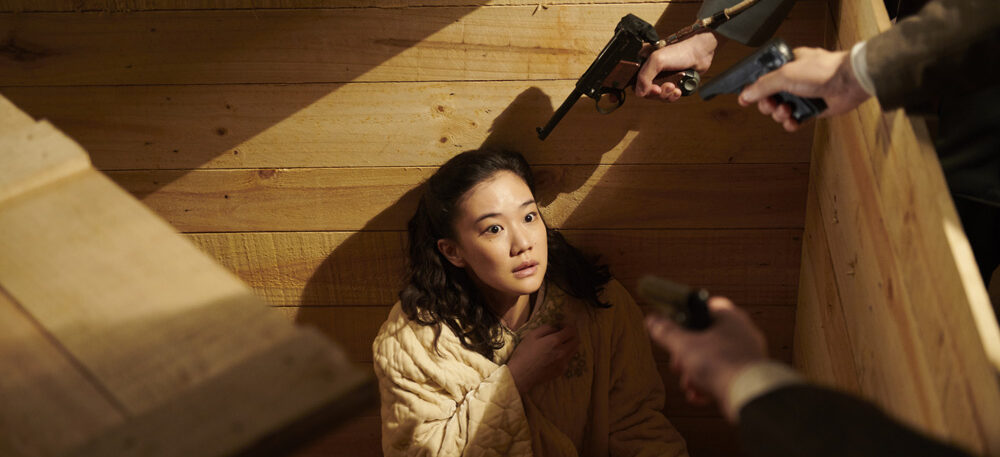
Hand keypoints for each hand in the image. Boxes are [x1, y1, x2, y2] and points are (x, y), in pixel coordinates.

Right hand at [507, 324, 578, 393]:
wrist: (521, 375)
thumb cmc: (524, 353)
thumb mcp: (532, 335)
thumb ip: (547, 328)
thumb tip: (556, 328)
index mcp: (555, 341)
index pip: (571, 330)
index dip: (568, 325)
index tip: (561, 325)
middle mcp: (563, 352)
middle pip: (576, 340)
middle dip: (572, 334)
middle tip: (564, 332)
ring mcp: (563, 363)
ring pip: (574, 350)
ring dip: (570, 344)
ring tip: (560, 343)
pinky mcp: (561, 371)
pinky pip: (568, 359)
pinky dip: (565, 354)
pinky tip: (555, 354)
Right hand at [635, 32, 717, 101]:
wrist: (700, 53)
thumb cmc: (679, 52)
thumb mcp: (657, 60)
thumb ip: (644, 77)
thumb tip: (640, 93)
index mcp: (644, 64)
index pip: (635, 83)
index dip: (642, 89)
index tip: (653, 89)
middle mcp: (651, 72)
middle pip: (647, 92)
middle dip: (657, 92)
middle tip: (665, 87)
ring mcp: (662, 79)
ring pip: (658, 96)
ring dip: (666, 94)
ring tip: (674, 87)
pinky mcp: (672, 84)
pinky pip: (668, 97)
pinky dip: (673, 96)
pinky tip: (678, 90)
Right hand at [644, 297, 765, 413]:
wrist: (749, 395)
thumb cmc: (721, 363)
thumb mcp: (685, 345)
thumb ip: (667, 332)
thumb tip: (651, 320)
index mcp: (730, 317)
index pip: (706, 306)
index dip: (688, 315)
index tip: (675, 326)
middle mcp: (742, 334)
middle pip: (706, 337)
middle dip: (686, 353)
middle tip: (678, 363)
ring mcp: (746, 356)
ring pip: (713, 359)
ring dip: (695, 373)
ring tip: (689, 383)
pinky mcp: (747, 376)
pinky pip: (723, 376)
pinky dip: (708, 385)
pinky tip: (697, 396)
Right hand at [738, 47, 871, 131]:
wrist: (849, 82)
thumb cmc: (824, 70)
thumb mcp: (786, 75)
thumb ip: (763, 85)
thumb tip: (745, 94)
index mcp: (788, 65)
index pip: (764, 78)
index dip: (755, 89)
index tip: (747, 98)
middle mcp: (795, 79)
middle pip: (770, 97)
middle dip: (768, 104)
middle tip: (772, 104)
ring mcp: (804, 95)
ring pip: (781, 110)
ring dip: (780, 114)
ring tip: (787, 111)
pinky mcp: (813, 109)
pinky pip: (796, 120)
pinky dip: (792, 123)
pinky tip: (792, 122)